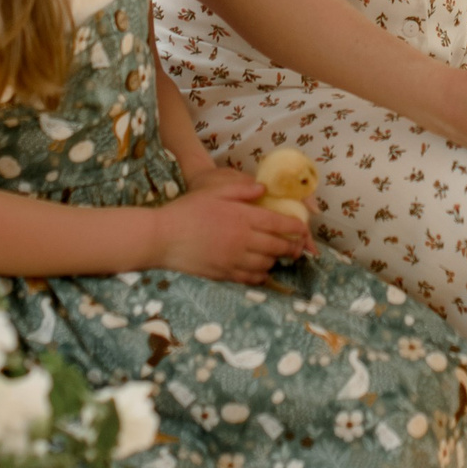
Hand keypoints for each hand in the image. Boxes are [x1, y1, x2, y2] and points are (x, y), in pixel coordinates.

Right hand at [152, 175, 308, 282]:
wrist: (162, 237)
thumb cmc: (187, 210)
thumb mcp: (215, 191)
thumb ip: (242, 189)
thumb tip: (264, 189)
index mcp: (243, 217)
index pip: (280, 224)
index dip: (296, 228)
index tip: (304, 229)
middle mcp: (243, 240)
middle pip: (278, 247)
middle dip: (292, 247)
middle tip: (298, 247)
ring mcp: (234, 260)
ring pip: (267, 264)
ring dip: (276, 260)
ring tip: (278, 256)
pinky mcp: (224, 274)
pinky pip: (251, 278)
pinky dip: (260, 275)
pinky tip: (260, 270)